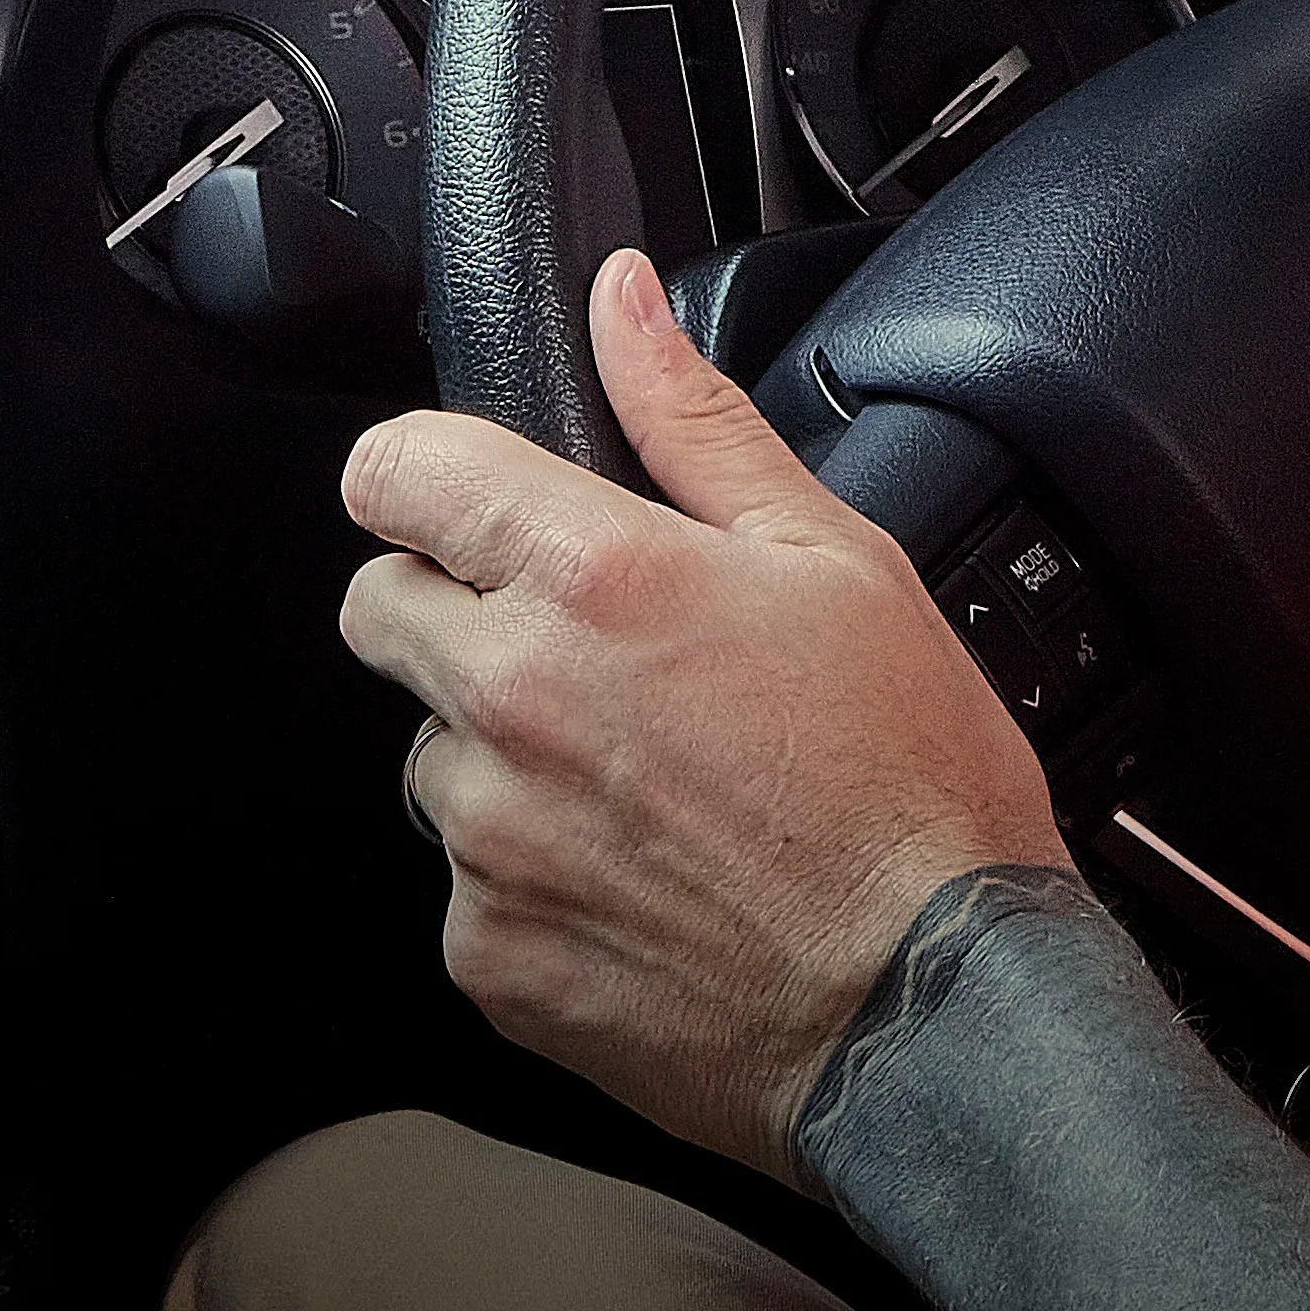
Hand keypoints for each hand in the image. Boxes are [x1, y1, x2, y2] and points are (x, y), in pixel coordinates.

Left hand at [340, 253, 1074, 1168]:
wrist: (929, 1008)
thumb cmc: (909, 787)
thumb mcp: (834, 558)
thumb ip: (696, 420)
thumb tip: (621, 302)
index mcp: (592, 579)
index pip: (394, 474)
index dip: (421, 475)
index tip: (458, 500)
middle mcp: (513, 700)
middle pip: (379, 607)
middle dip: (451, 604)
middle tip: (580, 646)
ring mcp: (490, 838)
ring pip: (428, 753)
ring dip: (498, 752)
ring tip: (639, 782)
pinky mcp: (489, 955)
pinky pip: (466, 885)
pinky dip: (530, 875)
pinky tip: (641, 878)